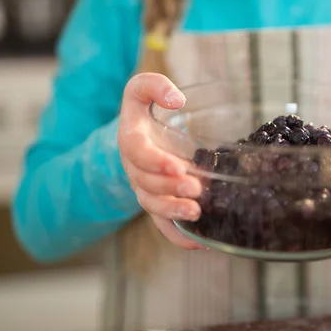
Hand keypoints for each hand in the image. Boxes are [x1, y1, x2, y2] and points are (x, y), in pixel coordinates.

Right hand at [118, 72, 204, 248]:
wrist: (140, 138)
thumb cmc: (144, 113)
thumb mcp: (141, 90)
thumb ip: (152, 85)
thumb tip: (177, 99)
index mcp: (131, 140)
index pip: (136, 152)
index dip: (154, 161)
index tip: (178, 166)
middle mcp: (135, 168)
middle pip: (147, 183)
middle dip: (170, 188)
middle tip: (195, 188)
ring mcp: (146, 189)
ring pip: (153, 206)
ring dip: (173, 211)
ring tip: (196, 212)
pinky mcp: (158, 204)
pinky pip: (162, 226)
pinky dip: (178, 237)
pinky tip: (199, 244)